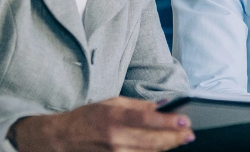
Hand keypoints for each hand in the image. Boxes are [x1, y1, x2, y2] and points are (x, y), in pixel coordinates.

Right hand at [7, 97, 193, 151]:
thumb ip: (137, 105)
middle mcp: (115, 138)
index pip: (147, 119)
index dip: (168, 121)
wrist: (61, 140)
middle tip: (188, 133)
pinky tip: (161, 148)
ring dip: (167, 146)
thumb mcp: (109, 103)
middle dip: (175, 137)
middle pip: (153, 141)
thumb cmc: (86, 118)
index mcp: (113, 117)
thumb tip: (162, 105)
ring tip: (180, 139)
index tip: (184, 120)